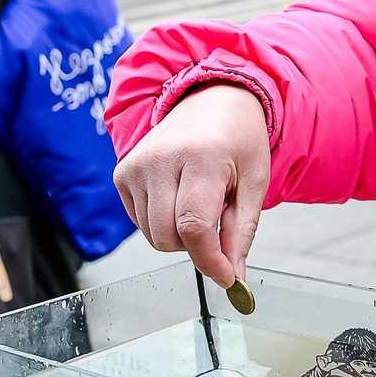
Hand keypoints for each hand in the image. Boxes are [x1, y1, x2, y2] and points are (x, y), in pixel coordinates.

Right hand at [115, 84, 268, 285]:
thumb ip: (241, 233)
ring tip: (198, 202)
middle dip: (196, 247)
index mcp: (201, 157)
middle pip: (167, 237)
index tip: (227, 275)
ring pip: (151, 234)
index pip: (194, 227)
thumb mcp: (254, 184)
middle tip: (217, 225)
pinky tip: (178, 196)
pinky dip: (162, 221)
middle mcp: (161, 158)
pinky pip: (140, 221)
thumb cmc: (238, 139)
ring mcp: (136, 164)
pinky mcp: (122, 172)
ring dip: (178, 234)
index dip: (211, 261)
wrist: (213, 99)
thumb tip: (232, 277)